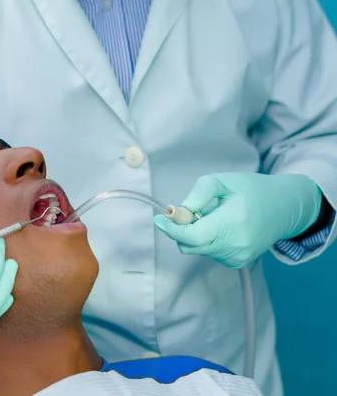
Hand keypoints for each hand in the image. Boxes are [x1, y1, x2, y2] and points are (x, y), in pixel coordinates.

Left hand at [153, 173, 321, 267]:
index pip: (192, 235)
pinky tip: (220, 228)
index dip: (171, 229)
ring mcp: (237, 256)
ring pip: (197, 250)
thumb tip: (178, 212)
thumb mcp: (223, 181)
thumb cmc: (251, 190)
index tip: (159, 218)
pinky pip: (208, 253)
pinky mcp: (238, 262)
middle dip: (179, 230)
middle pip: (190, 245)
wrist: (284, 208)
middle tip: (183, 212)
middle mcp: (235, 244)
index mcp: (232, 221)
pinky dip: (205, 241)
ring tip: (210, 217)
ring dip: (193, 234)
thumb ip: (198, 194)